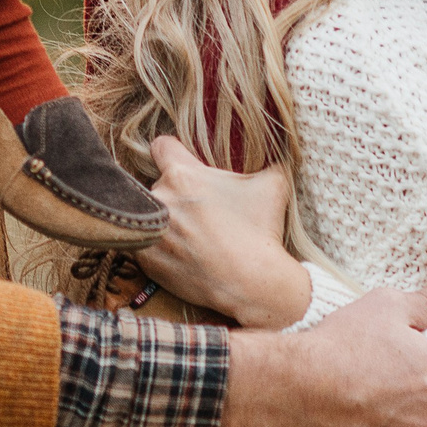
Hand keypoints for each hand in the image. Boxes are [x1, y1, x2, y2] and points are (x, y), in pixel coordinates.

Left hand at [136, 137, 308, 329]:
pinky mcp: (145, 259)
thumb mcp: (272, 184)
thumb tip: (280, 144)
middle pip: (158, 183)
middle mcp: (160, 198)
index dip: (172, 152)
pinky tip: (182, 253)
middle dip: (175, 192)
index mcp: (182, 174)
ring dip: (164, 219)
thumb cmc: (260, 230)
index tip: (181, 163)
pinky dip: (159, 247)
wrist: (252, 282)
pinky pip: (145, 243)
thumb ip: (269, 159)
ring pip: (150, 214)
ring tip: (190, 234)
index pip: (160, 146)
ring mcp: (150, 230)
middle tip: (198, 210)